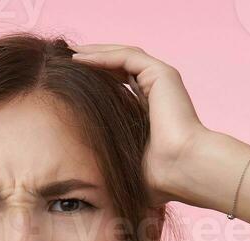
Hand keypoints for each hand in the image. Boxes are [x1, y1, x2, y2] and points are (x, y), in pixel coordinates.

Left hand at [70, 43, 213, 208]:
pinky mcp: (162, 74)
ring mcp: (162, 80)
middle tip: (67, 57)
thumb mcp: (127, 162)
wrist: (182, 169)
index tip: (72, 80)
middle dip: (94, 59)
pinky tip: (80, 59)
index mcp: (152, 108)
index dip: (98, 78)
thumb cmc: (161, 176)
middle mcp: (158, 90)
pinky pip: (126, 57)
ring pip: (123, 56)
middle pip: (121, 64)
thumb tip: (87, 180)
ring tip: (70, 53)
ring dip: (95, 52)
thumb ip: (112, 156)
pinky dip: (103, 56)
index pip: (122, 84)